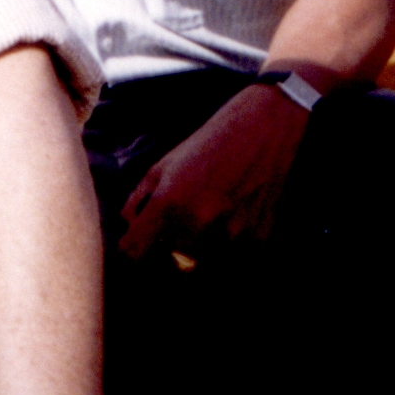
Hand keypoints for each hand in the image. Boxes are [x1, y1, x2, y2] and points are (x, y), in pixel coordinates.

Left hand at [114, 81, 307, 263]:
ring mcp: (231, 235)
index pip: (133, 254)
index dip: (133, 254)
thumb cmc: (210, 143)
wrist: (266, 127)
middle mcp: (197, 224)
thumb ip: (138, 201)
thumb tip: (128, 229)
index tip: (139, 249)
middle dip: (172, 255)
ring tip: (212, 221)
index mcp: (168, 203)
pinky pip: (235, 259)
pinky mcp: (259, 240)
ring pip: (205, 267)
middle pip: (171, 266)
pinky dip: (232, 247)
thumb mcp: (164, 165)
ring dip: (204, 253)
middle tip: (182, 233)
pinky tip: (236, 218)